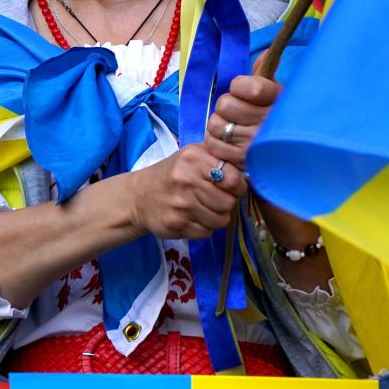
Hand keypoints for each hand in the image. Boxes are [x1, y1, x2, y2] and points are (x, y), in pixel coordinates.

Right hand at [129, 142, 247, 239]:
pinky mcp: (175, 224)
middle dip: (225, 203)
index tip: (230, 186)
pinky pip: (206, 233)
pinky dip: (203, 228)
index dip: (237, 186)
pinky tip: (192, 217)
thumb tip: (250, 172)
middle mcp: (186, 180)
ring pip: (220, 221)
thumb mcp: (193, 156)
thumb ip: (219, 159)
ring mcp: (180, 204)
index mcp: (194, 158)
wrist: (139, 196)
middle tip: (213, 198)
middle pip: (228, 203)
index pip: (233, 179)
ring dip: (215, 217)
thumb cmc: (173, 173)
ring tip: (202, 207)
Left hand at [205, 69, 281, 169]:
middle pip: (225, 104)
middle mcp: (267, 123)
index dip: (239, 86)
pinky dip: (216, 141)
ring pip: (215, 124)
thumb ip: (266, 73)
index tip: (243, 89)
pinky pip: (212, 143)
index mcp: (277, 100)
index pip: (246, 87)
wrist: (291, 153)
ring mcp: (253, 144)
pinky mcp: (240, 161)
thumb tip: (265, 53)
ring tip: (233, 127)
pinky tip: (229, 141)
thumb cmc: (277, 117)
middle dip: (227, 106)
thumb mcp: (276, 93)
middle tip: (237, 111)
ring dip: (219, 124)